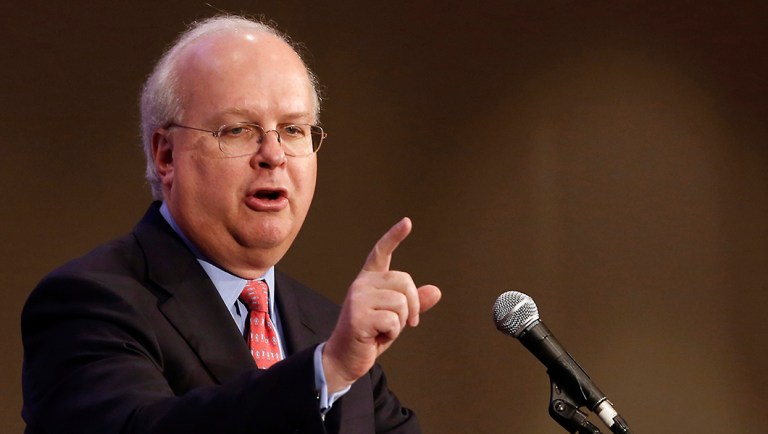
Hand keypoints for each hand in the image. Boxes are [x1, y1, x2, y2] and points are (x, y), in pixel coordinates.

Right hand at [322, 218, 441, 391]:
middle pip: (404, 282)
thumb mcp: (395, 317)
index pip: (381, 253)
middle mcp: (361, 284)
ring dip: (400, 323)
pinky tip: (376, 337)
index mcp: (369, 280)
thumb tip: (436, 291)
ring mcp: (357, 299)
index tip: (407, 222)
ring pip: (401, 303)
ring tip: (382, 330)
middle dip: (412, 306)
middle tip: (404, 323)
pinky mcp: (358, 316)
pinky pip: (394, 321)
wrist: (345, 359)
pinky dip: (392, 334)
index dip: (394, 236)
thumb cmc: (370, 336)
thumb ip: (414, 303)